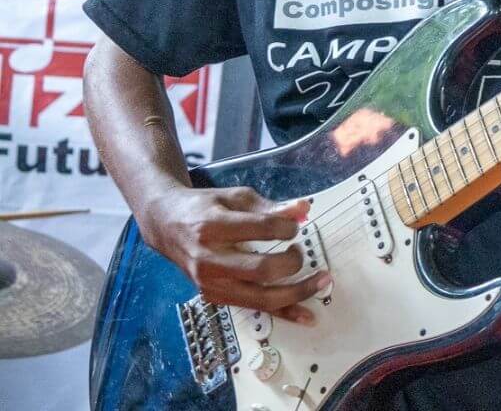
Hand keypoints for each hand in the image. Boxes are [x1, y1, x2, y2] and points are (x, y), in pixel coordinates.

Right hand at [137, 185, 327, 323]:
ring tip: (321, 281)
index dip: (287, 227)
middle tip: (302, 252)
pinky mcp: (215, 297)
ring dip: (297, 292)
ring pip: (261, 297)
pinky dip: (284, 312)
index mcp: (213, 227)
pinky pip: (255, 308)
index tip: (295, 224)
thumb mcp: (235, 198)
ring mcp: (211, 283)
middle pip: (261, 270)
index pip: (261, 229)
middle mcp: (209, 260)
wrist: (166, 225)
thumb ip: (270, 206)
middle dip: (292, 262)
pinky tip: (307, 315)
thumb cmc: (205, 208)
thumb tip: (304, 210)